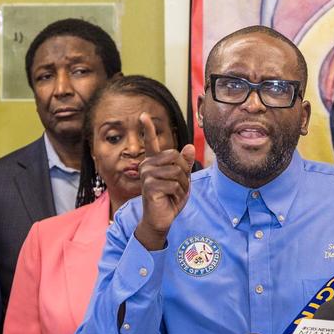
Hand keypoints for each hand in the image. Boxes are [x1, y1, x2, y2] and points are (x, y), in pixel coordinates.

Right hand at [133, 112, 196, 250]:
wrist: (161, 218)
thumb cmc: (170, 198)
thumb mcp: (182, 179)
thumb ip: (185, 163)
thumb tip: (190, 146)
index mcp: (153, 162)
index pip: (150, 142)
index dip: (148, 129)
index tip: (143, 115)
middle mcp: (147, 166)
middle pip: (175, 156)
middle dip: (184, 172)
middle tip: (179, 185)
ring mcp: (146, 176)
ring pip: (176, 171)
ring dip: (182, 185)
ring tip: (174, 193)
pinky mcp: (149, 187)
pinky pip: (174, 184)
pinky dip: (178, 193)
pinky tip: (170, 199)